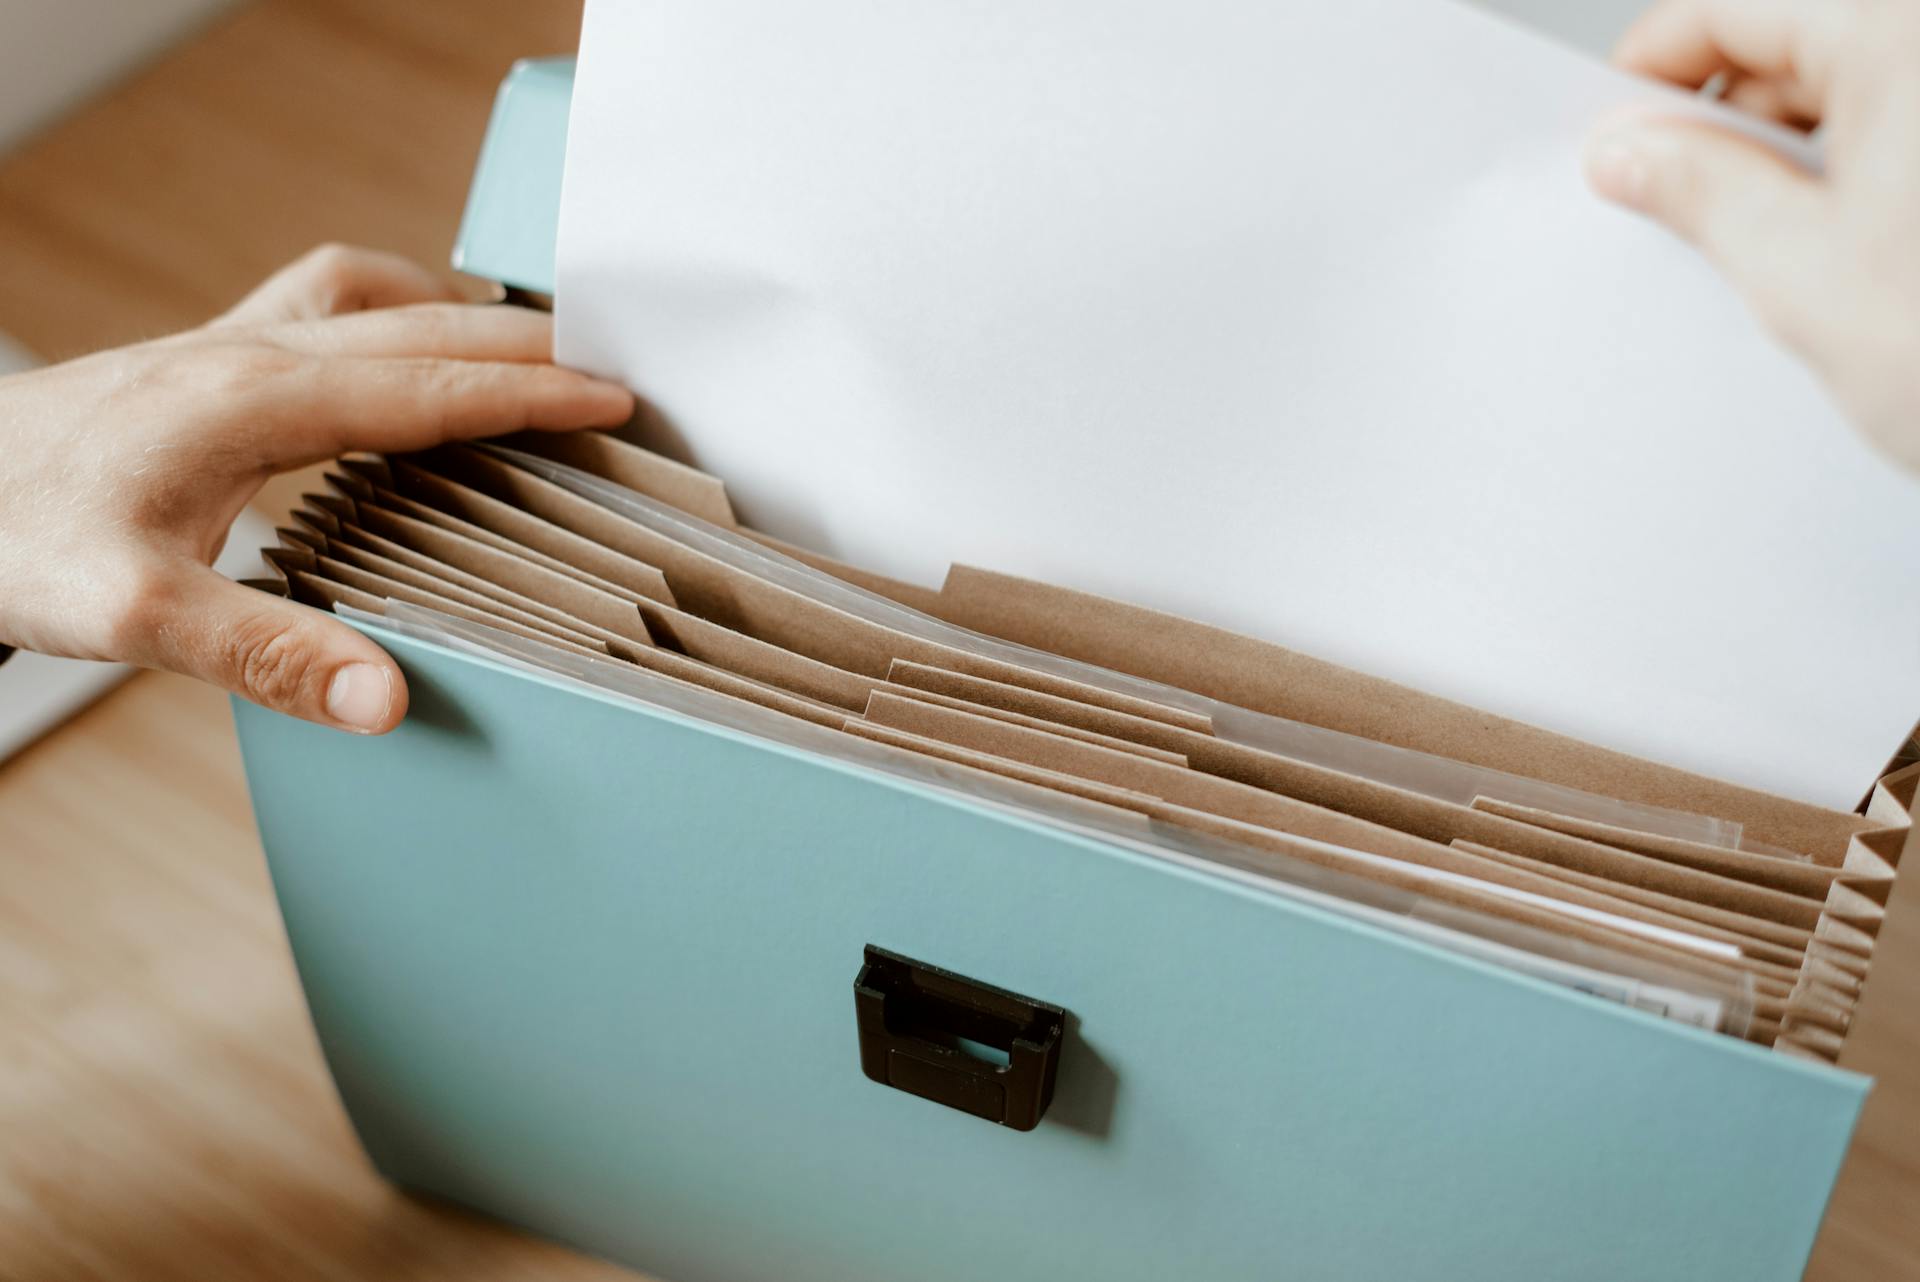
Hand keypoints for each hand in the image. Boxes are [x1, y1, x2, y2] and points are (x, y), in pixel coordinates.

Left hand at [0, 245, 633, 732]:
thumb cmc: (12, 542)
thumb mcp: (133, 616)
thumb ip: (267, 655)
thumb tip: (386, 701)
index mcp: (253, 403)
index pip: (431, 384)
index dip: (532, 393)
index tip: (615, 398)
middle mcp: (246, 352)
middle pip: (422, 323)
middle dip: (527, 346)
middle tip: (610, 376)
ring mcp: (221, 343)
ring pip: (375, 297)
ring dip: (461, 317)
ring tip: (529, 356)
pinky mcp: (201, 358)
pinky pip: (324, 305)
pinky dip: (394, 315)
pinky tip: (402, 358)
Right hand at [1584, 0, 1919, 471]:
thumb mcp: (1801, 277)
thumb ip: (1698, 191)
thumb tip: (1630, 151)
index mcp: (1906, 32)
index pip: (1730, 6)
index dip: (1652, 69)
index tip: (1612, 129)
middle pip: (1801, 39)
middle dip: (1730, 124)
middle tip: (1679, 214)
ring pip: (1861, 85)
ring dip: (1804, 160)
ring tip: (1786, 256)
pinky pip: (1911, 127)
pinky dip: (1871, 176)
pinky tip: (1856, 255)